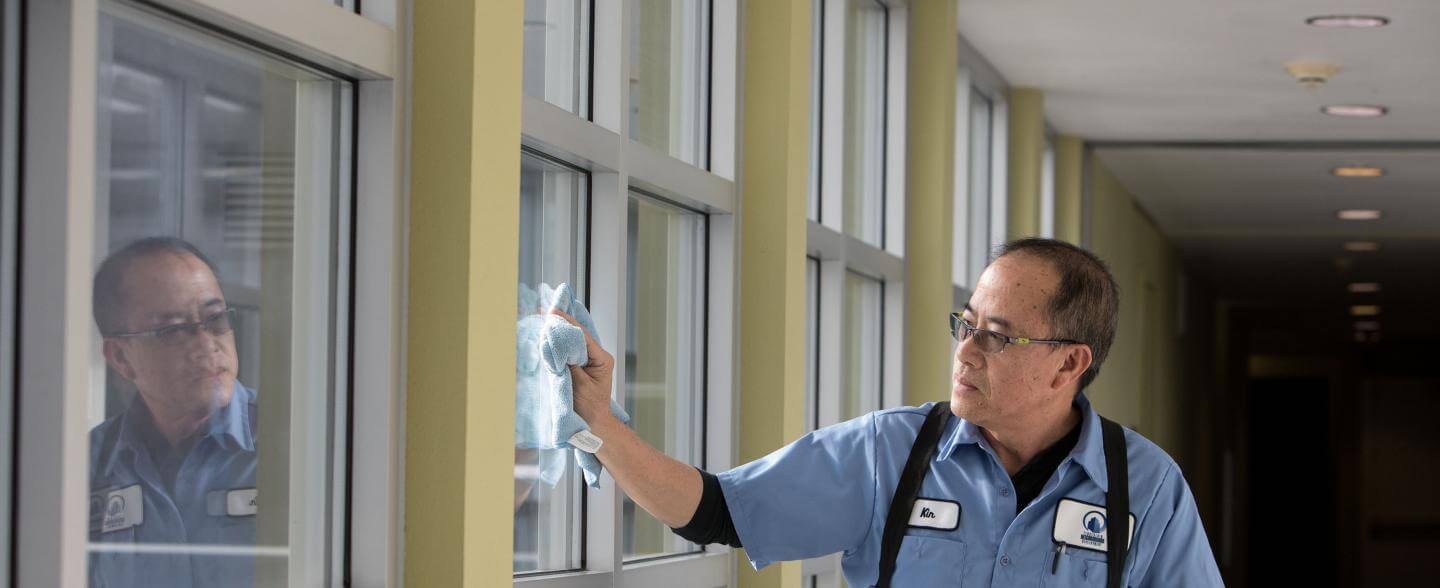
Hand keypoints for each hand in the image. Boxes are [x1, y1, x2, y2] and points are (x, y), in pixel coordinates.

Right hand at [548, 309, 615, 424]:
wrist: (592, 425)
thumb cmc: (589, 408)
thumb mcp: (579, 384)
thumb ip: (568, 364)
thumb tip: (558, 345)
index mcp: (602, 359)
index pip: (583, 337)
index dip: (568, 324)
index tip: (554, 313)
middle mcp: (596, 356)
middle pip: (579, 335)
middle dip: (564, 323)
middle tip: (548, 311)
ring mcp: (588, 361)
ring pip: (574, 341)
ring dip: (560, 331)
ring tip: (547, 318)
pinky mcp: (578, 366)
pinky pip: (569, 351)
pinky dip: (559, 344)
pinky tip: (550, 335)